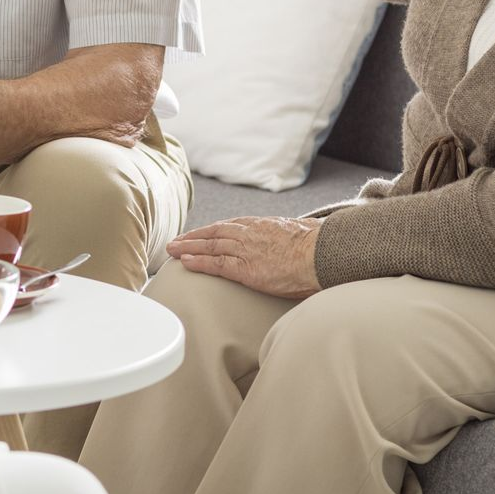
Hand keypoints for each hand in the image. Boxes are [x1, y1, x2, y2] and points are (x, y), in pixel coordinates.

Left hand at [167, 216, 321, 298]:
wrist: (322, 253)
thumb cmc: (316, 247)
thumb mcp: (297, 235)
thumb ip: (284, 239)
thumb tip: (289, 245)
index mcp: (261, 225)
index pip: (229, 226)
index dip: (210, 231)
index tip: (198, 234)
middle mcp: (249, 233)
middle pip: (213, 233)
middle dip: (192, 238)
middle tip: (175, 242)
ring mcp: (246, 250)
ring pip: (210, 246)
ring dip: (188, 248)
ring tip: (172, 251)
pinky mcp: (246, 268)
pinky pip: (216, 264)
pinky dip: (198, 262)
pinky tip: (185, 263)